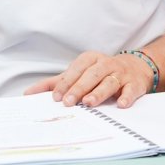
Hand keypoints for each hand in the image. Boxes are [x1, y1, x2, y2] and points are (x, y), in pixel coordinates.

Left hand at [24, 51, 152, 108]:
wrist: (136, 67)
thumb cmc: (101, 72)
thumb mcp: (79, 74)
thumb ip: (55, 83)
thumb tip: (29, 93)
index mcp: (90, 59)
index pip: (76, 70)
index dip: (65, 83)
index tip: (56, 97)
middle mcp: (106, 64)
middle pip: (91, 75)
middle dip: (79, 88)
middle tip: (68, 102)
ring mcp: (121, 73)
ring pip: (109, 82)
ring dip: (99, 92)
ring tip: (89, 103)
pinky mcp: (134, 84)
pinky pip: (131, 90)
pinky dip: (126, 96)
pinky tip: (121, 104)